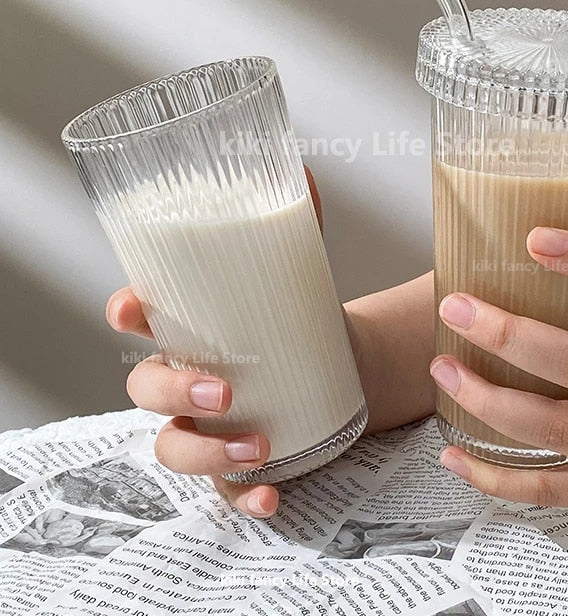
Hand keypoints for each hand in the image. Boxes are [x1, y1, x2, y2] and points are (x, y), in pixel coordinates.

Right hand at [107, 166, 323, 517]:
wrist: (340, 366)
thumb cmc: (301, 318)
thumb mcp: (298, 274)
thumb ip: (298, 227)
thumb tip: (307, 174)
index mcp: (189, 327)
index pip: (138, 319)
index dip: (126, 314)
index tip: (133, 308)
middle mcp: (185, 378)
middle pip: (145, 389)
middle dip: (172, 391)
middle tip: (222, 390)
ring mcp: (207, 425)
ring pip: (173, 447)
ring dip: (204, 451)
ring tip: (257, 442)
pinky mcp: (238, 459)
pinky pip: (223, 489)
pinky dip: (241, 495)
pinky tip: (269, 494)